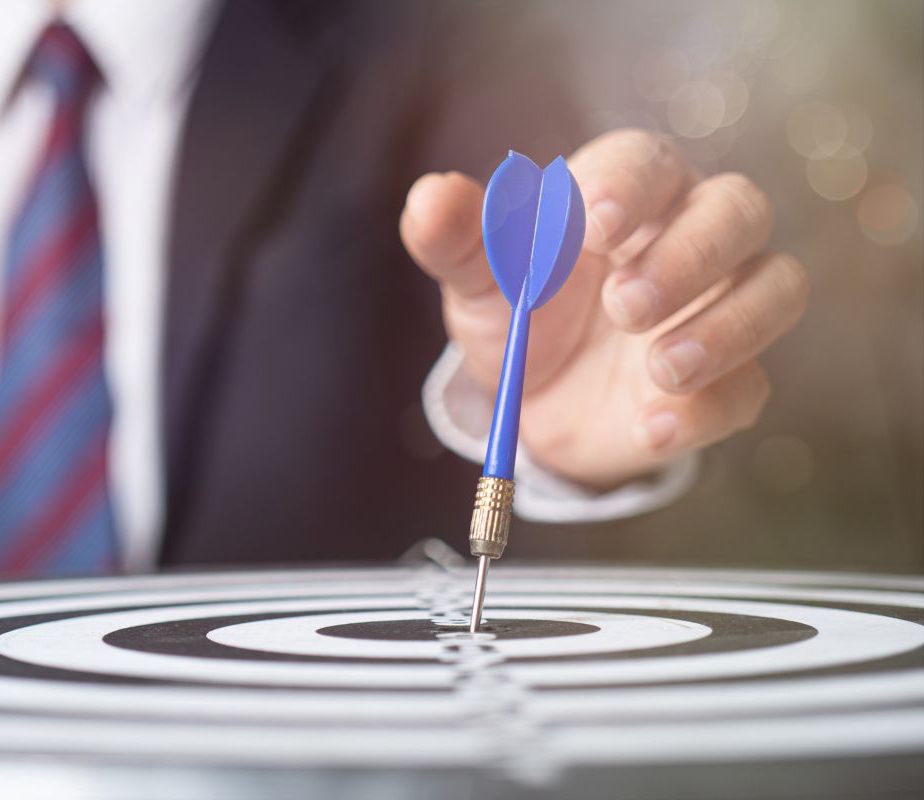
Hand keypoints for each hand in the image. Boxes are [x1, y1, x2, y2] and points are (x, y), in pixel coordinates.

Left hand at [400, 129, 808, 488]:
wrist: (535, 401)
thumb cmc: (517, 313)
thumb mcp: (478, 280)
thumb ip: (458, 238)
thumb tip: (429, 198)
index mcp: (626, 195)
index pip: (648, 162)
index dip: (631, 185)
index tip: (597, 223)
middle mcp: (689, 238)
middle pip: (737, 211)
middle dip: (689, 255)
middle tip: (623, 304)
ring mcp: (718, 309)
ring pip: (775, 287)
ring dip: (726, 326)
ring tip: (658, 367)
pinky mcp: (727, 382)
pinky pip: (749, 387)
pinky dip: (705, 410)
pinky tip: (650, 427)